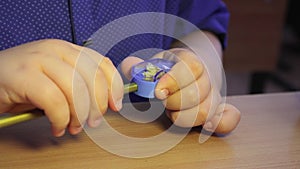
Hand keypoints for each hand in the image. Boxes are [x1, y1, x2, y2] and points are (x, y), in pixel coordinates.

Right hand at [0, 39, 123, 136]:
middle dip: (98, 105)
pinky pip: (54, 101)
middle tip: (93, 121)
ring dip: (79, 115)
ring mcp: (39, 60)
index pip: (102, 63)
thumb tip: (104, 102)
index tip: (115, 105)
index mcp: (67, 49)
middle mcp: (56, 50)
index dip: (114, 86)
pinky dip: (60, 119)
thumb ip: (80, 84)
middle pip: (93, 77)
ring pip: (76, 89)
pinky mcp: (23, 75)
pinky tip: (57, 126)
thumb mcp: (57, 79)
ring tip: (73, 126)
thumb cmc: (24, 82)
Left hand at [121, 48, 239, 133]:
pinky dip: (220, 124)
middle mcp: (206, 78)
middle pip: (196, 93)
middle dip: (173, 102)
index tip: (157, 91)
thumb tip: (132, 69)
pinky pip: (229, 119)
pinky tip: (205, 127)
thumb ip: (138, 67)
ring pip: (206, 110)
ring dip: (184, 116)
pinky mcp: (219, 110)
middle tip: (163, 102)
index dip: (173, 81)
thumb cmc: (168, 71)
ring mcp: (214, 95)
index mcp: (190, 61)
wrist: (189, 72)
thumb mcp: (152, 64)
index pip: (191, 68)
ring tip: (172, 113)